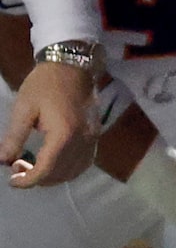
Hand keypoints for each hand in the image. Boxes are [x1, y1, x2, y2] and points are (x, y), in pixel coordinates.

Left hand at [1, 56, 97, 186]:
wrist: (72, 66)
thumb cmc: (44, 84)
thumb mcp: (23, 109)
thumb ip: (14, 137)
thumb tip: (3, 160)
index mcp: (63, 134)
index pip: (46, 169)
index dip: (28, 180)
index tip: (12, 181)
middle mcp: (82, 141)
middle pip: (61, 173)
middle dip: (38, 178)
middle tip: (17, 168)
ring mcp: (92, 139)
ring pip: (74, 171)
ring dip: (53, 176)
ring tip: (33, 166)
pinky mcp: (95, 135)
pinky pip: (84, 162)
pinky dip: (68, 169)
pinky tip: (54, 163)